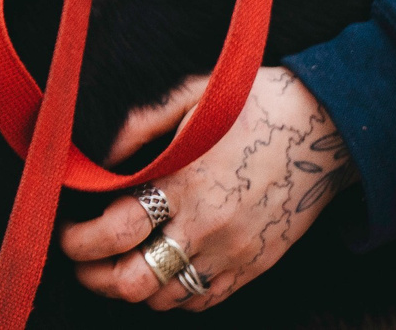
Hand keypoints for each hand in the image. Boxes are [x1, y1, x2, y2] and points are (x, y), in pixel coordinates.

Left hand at [60, 68, 354, 310]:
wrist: (328, 126)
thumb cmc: (256, 101)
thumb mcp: (193, 94)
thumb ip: (142, 123)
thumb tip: (96, 152)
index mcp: (184, 182)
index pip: (114, 231)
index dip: (77, 240)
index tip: (67, 230)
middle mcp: (206, 226)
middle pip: (133, 281)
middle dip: (94, 275)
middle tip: (82, 258)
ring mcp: (232, 252)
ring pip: (164, 298)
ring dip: (131, 286)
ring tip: (116, 264)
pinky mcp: (254, 267)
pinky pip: (203, 301)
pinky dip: (173, 295)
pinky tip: (161, 270)